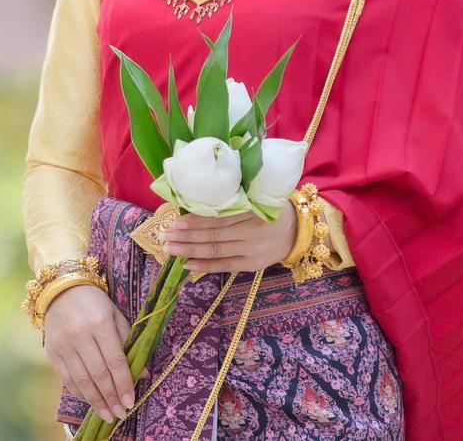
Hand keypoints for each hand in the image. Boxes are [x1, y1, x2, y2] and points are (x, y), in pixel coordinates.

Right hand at [42, 283, 135, 423]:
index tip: (131, 402)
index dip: (124, 383)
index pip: (115, 360)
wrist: (61, 289)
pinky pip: (66, 378)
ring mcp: (63, 344)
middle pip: (99, 373)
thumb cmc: (95, 303)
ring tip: (107, 414)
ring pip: (82, 379)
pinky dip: (79, 392)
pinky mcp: (52, 351)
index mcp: (100, 323)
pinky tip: (90, 400)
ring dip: (96, 401)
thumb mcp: (115, 315)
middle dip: (111, 397)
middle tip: (120, 413)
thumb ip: (128, 342)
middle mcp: (80, 334)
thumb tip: (142, 373)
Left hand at [162, 207, 296, 273]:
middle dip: (186, 236)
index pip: (219, 217)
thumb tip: (196, 201)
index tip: (175, 220)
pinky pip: (226, 265)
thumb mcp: (257, 197)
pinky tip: (187, 264)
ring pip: (216, 250)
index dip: (196, 220)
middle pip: (214, 234)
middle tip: (164, 235)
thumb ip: (234, 200)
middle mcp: (254, 231)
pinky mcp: (253, 265)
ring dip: (190, 250)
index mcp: (254, 209)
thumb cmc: (271, 209)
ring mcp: (254, 250)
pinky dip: (206, 266)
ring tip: (170, 248)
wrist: (297, 231)